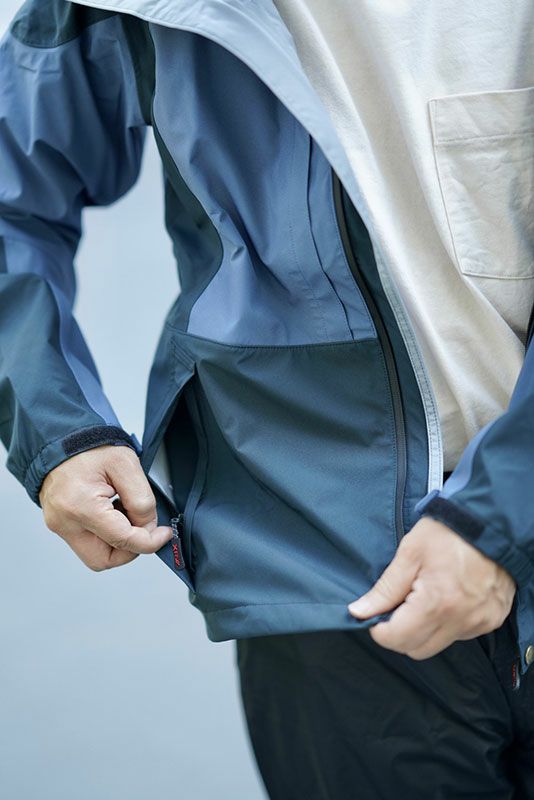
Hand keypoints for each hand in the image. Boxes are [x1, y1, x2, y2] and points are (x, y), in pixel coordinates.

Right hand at [39, 445, 172, 570]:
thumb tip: (147, 527)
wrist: (62, 438)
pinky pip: (87, 542)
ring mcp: (59, 525)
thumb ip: (141, 500)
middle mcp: (64, 522)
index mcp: (80, 506)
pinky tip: (112, 512)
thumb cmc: (90, 447)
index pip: (122, 540)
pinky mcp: (59, 524)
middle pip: (103, 560)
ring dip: (117, 542)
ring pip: (95, 555)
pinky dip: (105, 534)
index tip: (163, 534)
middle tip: (142, 527)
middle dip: (129, 549)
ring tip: (124, 512)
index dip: (150, 541)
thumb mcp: (126, 465)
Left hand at [347, 517, 515, 658]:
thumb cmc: (447, 533)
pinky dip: (447, 623)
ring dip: (424, 629)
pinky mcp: (492, 620)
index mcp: (437, 604)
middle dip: (400, 632)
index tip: (377, 614)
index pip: (398, 639)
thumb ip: (384, 589)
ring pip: (438, 644)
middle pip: (417, 649)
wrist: (490, 522)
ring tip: (425, 596)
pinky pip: (460, 634)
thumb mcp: (409, 554)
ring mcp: (480, 623)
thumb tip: (358, 612)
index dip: (380, 629)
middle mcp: (461, 621)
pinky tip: (446, 597)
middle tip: (399, 603)